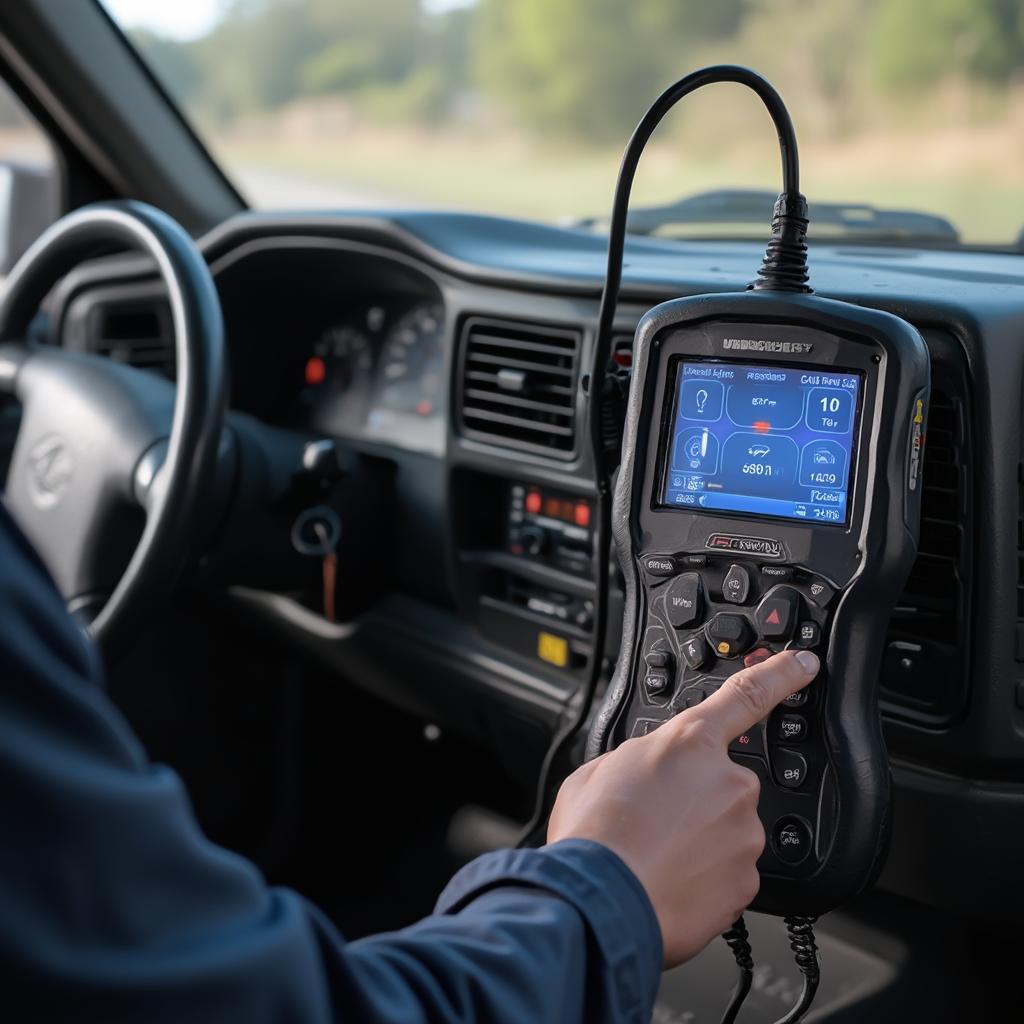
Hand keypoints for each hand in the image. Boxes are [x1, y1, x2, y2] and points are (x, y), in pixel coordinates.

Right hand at [548, 649, 818, 966]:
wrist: (600, 904)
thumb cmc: (594, 837)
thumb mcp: (596, 772)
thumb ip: (632, 759)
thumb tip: (639, 770)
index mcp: (689, 744)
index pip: (747, 696)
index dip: (780, 675)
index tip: (802, 665)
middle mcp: (727, 783)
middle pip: (723, 782)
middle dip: (695, 798)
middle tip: (654, 820)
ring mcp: (742, 834)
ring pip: (727, 829)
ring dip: (698, 839)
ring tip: (656, 855)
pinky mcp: (747, 882)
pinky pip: (729, 871)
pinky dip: (704, 876)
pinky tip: (670, 880)